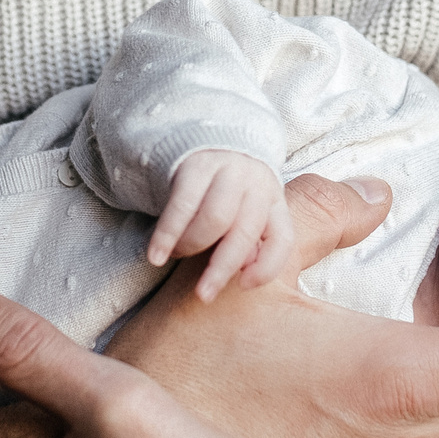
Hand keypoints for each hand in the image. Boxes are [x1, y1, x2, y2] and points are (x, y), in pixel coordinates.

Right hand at [148, 149, 293, 300]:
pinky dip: (167, 235)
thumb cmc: (226, 194)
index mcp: (275, 200)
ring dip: (192, 247)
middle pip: (244, 232)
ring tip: (176, 256)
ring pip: (215, 219)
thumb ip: (248, 243)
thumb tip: (243, 272)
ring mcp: (228, 170)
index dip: (267, 268)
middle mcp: (257, 183)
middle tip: (203, 294)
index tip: (244, 287)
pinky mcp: (196, 164)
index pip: (282, 238)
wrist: (204, 143)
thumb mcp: (245, 215)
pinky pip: (181, 205)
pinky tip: (155, 256)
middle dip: (222, 268)